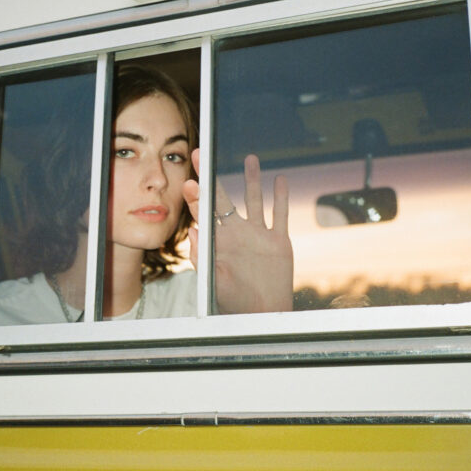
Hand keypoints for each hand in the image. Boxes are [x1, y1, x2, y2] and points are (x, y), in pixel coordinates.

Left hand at [183, 149, 292, 313]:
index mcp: (219, 242)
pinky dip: (281, 197)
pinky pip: (280, 215)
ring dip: (252, 180)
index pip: (204, 213)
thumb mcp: (214, 282)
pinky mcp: (278, 241)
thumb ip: (204, 258)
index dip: (196, 197)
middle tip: (201, 155)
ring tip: (250, 158)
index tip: (189, 180)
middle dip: (212, 178)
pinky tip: (280, 180)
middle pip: (223, 199)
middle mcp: (236, 234)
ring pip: (255, 200)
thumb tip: (194, 231)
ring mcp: (258, 236)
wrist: (262, 315)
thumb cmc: (234, 303)